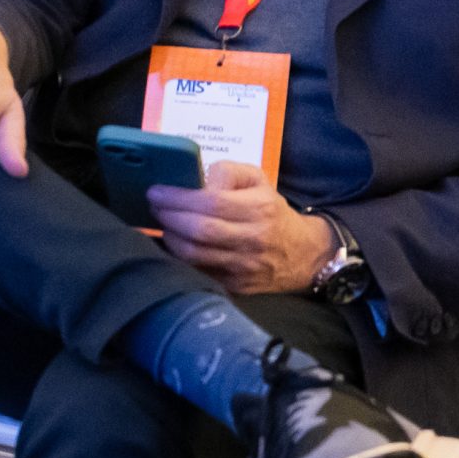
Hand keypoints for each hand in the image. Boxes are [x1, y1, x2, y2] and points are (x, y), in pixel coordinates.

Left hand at [149, 163, 335, 295]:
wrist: (304, 254)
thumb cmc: (271, 210)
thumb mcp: (257, 180)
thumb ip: (227, 171)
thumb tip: (198, 180)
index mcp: (260, 208)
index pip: (210, 203)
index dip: (178, 198)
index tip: (156, 191)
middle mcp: (253, 239)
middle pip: (199, 231)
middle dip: (168, 216)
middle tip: (154, 205)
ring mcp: (245, 266)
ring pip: (194, 254)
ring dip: (170, 237)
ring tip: (163, 222)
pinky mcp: (237, 286)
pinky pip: (199, 271)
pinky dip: (180, 256)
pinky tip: (175, 243)